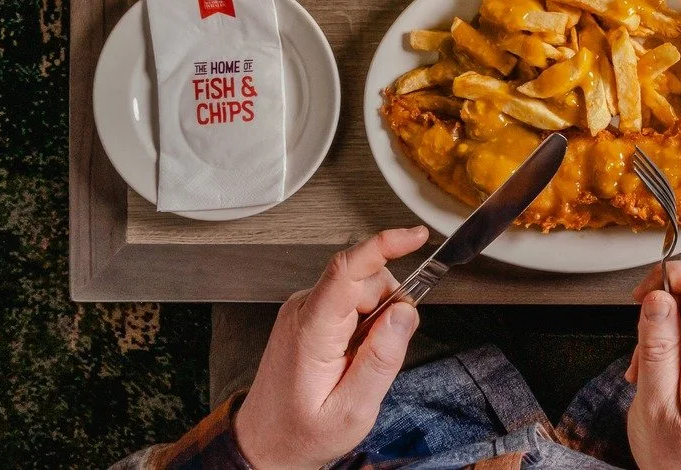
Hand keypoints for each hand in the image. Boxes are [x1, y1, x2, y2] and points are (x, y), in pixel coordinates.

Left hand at [233, 227, 426, 469]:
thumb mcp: (352, 411)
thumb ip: (382, 360)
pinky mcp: (308, 313)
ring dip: (378, 318)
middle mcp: (303, 311)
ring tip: (362, 360)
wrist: (265, 443)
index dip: (385, 245)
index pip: (348, 271)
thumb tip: (406, 313)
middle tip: (383, 352)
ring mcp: (303, 310)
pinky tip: (353, 354)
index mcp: (312, 331)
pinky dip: (365, 322)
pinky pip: (351, 301)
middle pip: (365, 279)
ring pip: (362, 289)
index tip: (416, 236)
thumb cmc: (302, 433)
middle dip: (391, 306)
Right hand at [626, 261, 680, 469]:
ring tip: (649, 375)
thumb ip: (657, 346)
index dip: (669, 277)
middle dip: (661, 312)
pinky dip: (676, 349)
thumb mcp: (656, 405)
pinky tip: (663, 379)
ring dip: (665, 335)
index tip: (641, 299)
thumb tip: (657, 296)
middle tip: (641, 352)